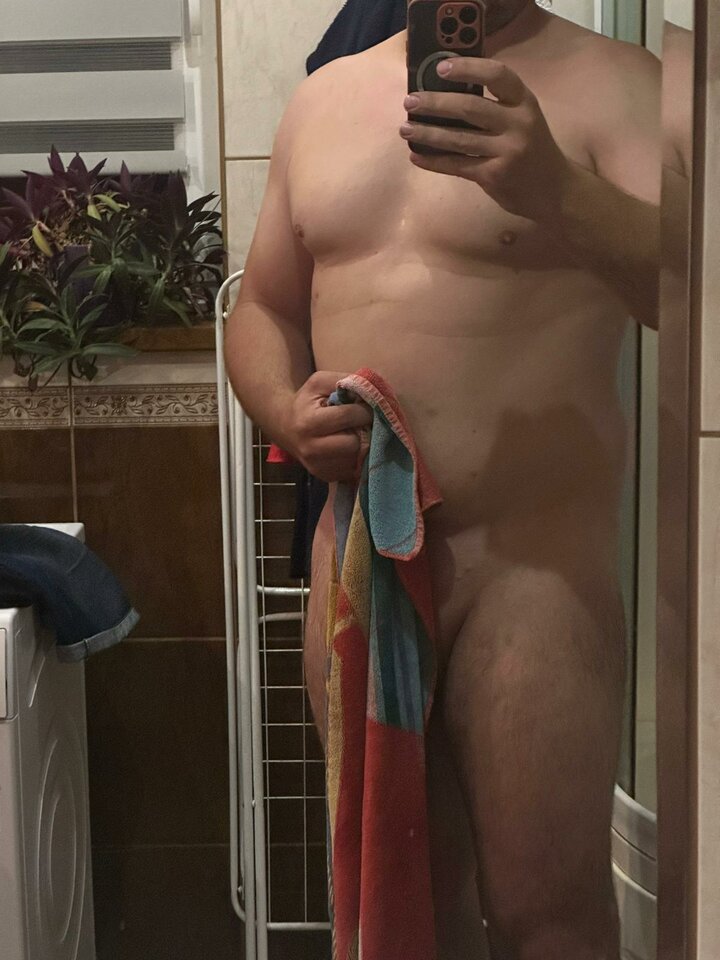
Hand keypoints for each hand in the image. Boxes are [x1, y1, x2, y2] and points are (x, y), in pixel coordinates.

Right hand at [281, 371, 372, 482]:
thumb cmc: (306, 401)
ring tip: (357, 432)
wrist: (285, 427)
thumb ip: (345, 381)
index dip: (363, 409)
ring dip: (363, 445)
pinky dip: (356, 457)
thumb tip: (373, 390)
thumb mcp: (319, 383)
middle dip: (364, 431)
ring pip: (356, 459)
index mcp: (308, 423)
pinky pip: (353, 470)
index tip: (368, 405)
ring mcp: (318, 467)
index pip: (347, 417)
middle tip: (364, 422)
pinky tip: (350, 445)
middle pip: (354, 444)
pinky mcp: (325, 477)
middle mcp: (311, 449)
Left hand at [400, 57, 571, 222]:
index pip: (498, 75)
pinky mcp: (494, 176)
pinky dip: (434, 162)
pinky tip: (416, 157)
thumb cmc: (532, 149)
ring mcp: (506, 152)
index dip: (468, 69)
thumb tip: (447, 96)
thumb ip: (497, 107)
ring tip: (405, 129)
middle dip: (435, 104)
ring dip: (427, 134)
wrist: (555, 190)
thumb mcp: (523, 120)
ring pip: (459, 140)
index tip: (441, 67)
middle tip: (410, 102)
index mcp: (524, 102)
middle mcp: (517, 124)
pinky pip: (458, 166)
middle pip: (470, 108)